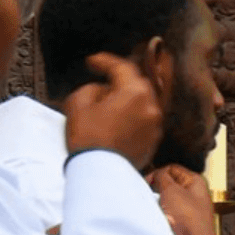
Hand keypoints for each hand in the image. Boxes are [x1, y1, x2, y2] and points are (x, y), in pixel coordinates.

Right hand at [63, 53, 162, 169]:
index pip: (121, 67)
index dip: (104, 61)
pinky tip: (117, 120)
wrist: (99, 173)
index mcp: (135, 93)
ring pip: (142, 103)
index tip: (91, 62)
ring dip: (127, 99)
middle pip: (136, 84)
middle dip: (119, 79)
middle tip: (103, 79)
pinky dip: (131, 116)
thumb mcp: (79, 102)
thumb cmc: (87, 138)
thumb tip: (102, 91)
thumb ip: (92, 88)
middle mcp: (151, 107)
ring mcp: (155, 126)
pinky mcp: (153, 143)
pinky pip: (143, 121)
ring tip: (108, 102)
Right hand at [146, 164, 219, 234]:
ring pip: (167, 199)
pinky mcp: (183, 223)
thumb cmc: (187, 219)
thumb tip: (157, 173)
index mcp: (197, 182)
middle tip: (149, 194)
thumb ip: (162, 176)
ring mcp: (189, 210)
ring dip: (158, 202)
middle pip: (169, 184)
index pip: (172, 168)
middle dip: (157, 188)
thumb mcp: (172, 190)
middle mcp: (195, 194)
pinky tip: (159, 218)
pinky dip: (161, 214)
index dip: (158, 172)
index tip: (147, 181)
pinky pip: (167, 213)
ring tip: (156, 208)